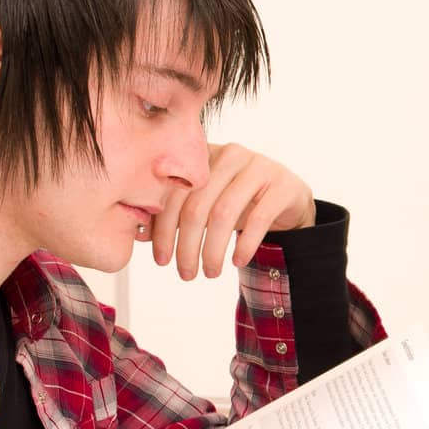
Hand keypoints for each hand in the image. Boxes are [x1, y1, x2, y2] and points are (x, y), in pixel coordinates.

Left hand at [144, 142, 316, 279]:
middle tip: (185, 274)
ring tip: (210, 273)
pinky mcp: (283, 185)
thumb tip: (140, 235)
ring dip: (213, 250)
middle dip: (187, 246)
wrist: (288, 198)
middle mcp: (230, 154)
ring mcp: (260, 167)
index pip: (173, 193)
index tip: (160, 259)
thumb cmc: (239, 201)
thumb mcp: (205, 205)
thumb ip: (174, 214)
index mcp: (203, 155)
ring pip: (224, 214)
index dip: (163, 229)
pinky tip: (237, 262)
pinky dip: (245, 244)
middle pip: (197, 206)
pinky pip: (259, 219)